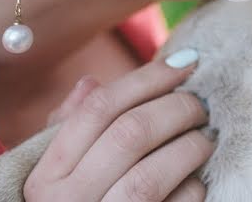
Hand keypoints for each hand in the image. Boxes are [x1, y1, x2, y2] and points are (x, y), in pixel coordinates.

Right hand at [24, 49, 209, 201]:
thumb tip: (90, 82)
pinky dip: (194, 188)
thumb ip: (70, 130)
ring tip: (206, 137)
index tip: (185, 62)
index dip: (148, 78)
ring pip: (153, 173)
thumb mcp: (56, 174)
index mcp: (45, 176)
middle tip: (201, 103)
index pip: (99, 108)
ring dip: (191, 146)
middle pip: (131, 133)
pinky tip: (199, 179)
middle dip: (177, 108)